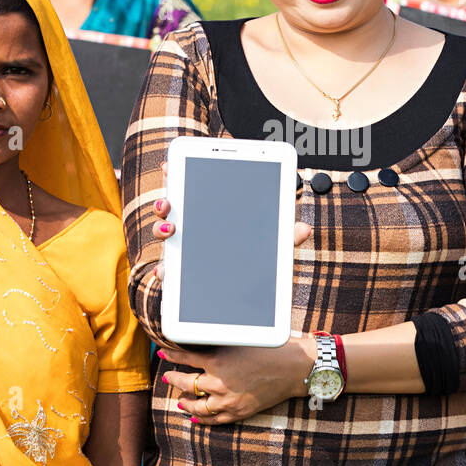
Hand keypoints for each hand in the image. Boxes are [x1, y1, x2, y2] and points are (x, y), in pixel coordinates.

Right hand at [149, 161, 312, 279]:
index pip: (192, 186)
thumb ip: (285, 235)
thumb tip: (305, 229)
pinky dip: (165, 269)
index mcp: (212, 211)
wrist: (248, 298)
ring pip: (163, 235)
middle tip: (169, 202)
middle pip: (171, 208)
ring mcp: (183, 250)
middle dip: (165, 200)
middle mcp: (192, 226)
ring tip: (170, 228)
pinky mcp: (180, 276)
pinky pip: (167, 270)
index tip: (170, 166)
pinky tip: (167, 270)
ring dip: (160, 229)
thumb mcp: (274, 245)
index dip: (177, 174)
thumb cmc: (258, 260)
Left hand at [159, 335, 316, 424]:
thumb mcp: (242, 339)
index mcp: (218, 360)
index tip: (162, 353)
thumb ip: (220, 341)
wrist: (295, 368)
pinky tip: (195, 416)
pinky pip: (214, 419)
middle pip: (187, 384)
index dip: (171, 355)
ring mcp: (229, 400)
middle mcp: (220, 382)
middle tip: (167, 377)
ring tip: (179, 400)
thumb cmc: (272, 348)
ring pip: (197, 406)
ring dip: (185, 402)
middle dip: (174, 380)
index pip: (185, 358)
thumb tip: (202, 339)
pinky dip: (202, 418)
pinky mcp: (239, 412)